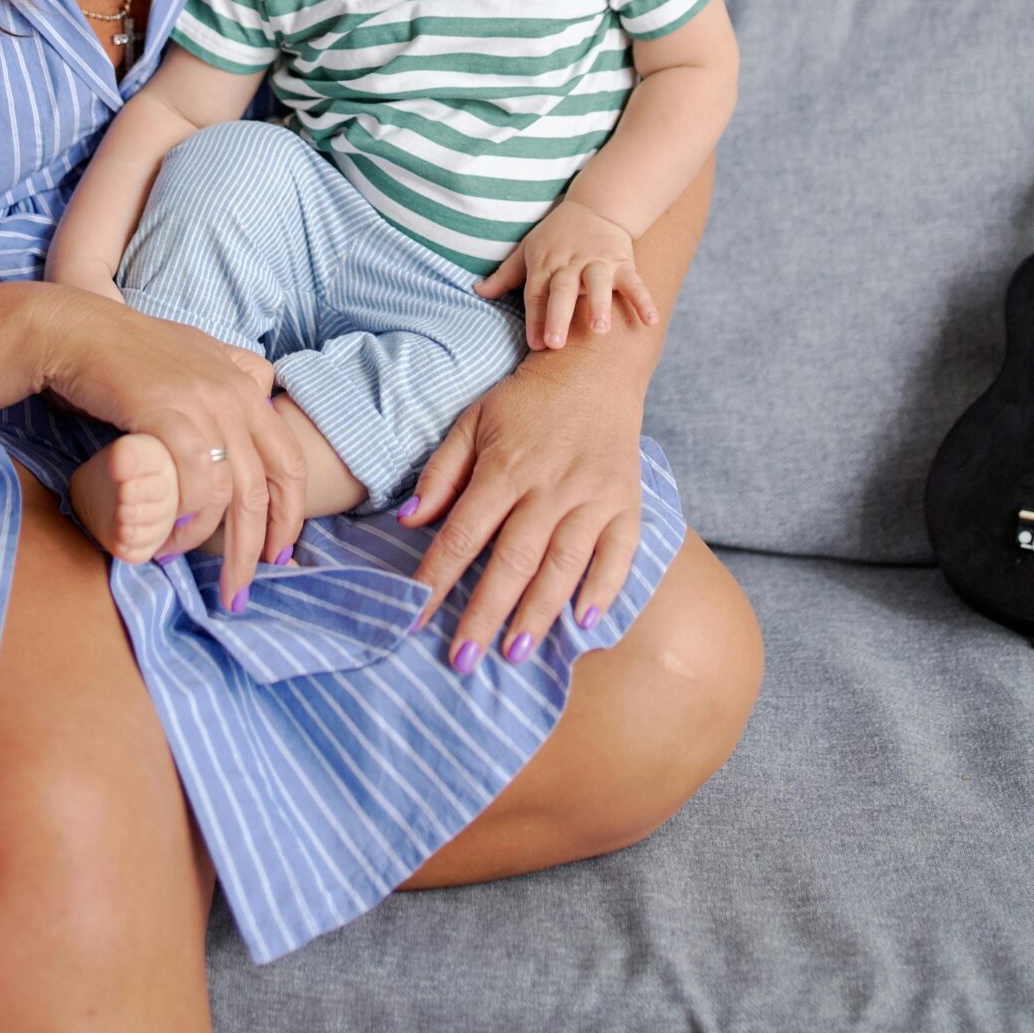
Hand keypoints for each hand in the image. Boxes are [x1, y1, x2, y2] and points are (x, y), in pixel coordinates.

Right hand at [36, 286, 301, 611]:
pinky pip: (191, 483)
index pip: (288, 461)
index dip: (289, 515)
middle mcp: (233, 394)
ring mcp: (201, 403)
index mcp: (245, 385)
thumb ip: (234, 372)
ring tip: (184, 567)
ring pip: (228, 493)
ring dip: (209, 544)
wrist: (78, 332)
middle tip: (239, 590)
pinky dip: (182, 519)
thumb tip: (262, 389)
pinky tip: (163, 539)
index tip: (279, 554)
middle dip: (255, 548)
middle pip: (262, 488)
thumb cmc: (130, 350)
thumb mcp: (198, 352)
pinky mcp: (165, 413)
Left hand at [400, 339, 646, 667]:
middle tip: (462, 661)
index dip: (437, 578)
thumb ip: (441, 472)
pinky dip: (604, 588)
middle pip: (512, 559)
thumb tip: (407, 521)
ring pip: (562, 564)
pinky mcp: (626, 503)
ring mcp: (592, 497)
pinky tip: (584, 622)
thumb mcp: (473, 421)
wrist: (594, 370)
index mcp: (504, 467)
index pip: (463, 533)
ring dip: (538, 613)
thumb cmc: (526, 403)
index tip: (414, 617)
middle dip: (485, 614)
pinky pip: (618, 553)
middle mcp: (548, 486)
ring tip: (513, 654)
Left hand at [474, 199, 658, 349]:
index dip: (535, 319)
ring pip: (598, 283)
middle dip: (558, 316)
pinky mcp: (623, 262)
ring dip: (599, 305)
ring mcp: (598, 263)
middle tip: (555, 344)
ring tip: (600, 330)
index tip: (534, 344)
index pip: (536, 294)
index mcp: (545, 265)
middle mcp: (570, 264)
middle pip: (562, 290)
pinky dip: (643, 300)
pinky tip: (650, 321)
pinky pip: (634, 282)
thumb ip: (505, 275)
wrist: (597, 205)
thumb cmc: (556, 235)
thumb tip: (478, 291)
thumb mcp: (527, 250)